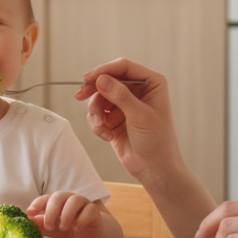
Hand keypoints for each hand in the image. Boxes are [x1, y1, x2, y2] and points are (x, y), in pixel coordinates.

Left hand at [26, 192, 103, 237]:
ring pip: (75, 200)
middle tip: (49, 226)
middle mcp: (69, 199)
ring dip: (67, 214)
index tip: (30, 213)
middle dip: (52, 211)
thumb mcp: (53, 230)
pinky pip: (90, 210)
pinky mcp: (94, 212)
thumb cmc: (67, 231)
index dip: (37, 204)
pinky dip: (82, 219)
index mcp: (56, 202)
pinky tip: (76, 228)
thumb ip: (42, 226)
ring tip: (63, 228)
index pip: (45, 198)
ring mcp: (83, 204)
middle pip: (59, 196)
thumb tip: (28, 222)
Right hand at [74, 59, 182, 184]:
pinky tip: (106, 136)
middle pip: (107, 80)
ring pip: (99, 98)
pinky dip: (97, 125)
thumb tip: (101, 79)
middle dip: (94, 91)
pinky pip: (97, 113)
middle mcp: (138, 90)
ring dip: (96, 113)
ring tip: (101, 129)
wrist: (155, 169)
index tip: (88, 79)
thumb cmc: (157, 142)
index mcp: (151, 83)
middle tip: (79, 96)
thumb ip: (121, 96)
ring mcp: (125, 104)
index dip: (104, 70)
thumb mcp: (140, 116)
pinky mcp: (114, 118)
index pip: (123, 67)